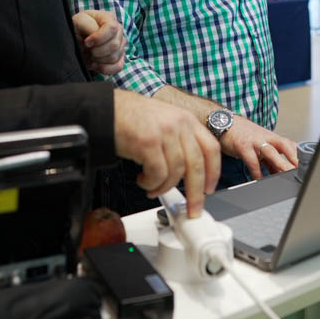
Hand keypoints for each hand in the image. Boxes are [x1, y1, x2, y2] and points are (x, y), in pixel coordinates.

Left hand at [72, 9, 126, 75]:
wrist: (76, 40)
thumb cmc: (76, 28)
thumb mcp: (78, 21)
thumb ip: (88, 25)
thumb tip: (95, 37)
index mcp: (109, 18)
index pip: (112, 28)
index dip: (99, 38)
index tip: (86, 43)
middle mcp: (118, 30)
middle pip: (114, 45)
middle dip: (97, 51)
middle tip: (86, 50)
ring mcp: (120, 44)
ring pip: (115, 57)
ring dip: (99, 60)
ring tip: (89, 56)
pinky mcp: (120, 58)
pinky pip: (118, 66)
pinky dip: (105, 68)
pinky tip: (95, 65)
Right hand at [112, 91, 220, 216]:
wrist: (105, 110)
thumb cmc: (132, 118)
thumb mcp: (165, 122)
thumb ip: (180, 141)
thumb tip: (189, 171)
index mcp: (186, 120)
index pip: (211, 148)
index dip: (213, 172)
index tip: (209, 188)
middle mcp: (179, 124)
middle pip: (197, 165)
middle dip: (196, 192)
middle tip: (193, 208)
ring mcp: (164, 133)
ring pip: (176, 172)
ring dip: (164, 188)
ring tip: (153, 188)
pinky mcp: (148, 143)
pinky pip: (157, 174)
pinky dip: (151, 183)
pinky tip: (143, 180)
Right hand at [218, 117, 298, 180]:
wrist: (224, 122)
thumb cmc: (242, 135)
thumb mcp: (259, 147)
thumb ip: (270, 161)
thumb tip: (280, 175)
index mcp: (272, 138)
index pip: (290, 145)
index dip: (299, 155)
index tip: (306, 167)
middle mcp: (266, 138)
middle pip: (284, 146)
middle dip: (293, 158)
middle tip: (300, 170)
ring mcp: (255, 141)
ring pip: (270, 152)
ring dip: (279, 163)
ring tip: (285, 174)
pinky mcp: (243, 146)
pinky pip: (252, 161)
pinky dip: (257, 172)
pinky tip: (260, 180)